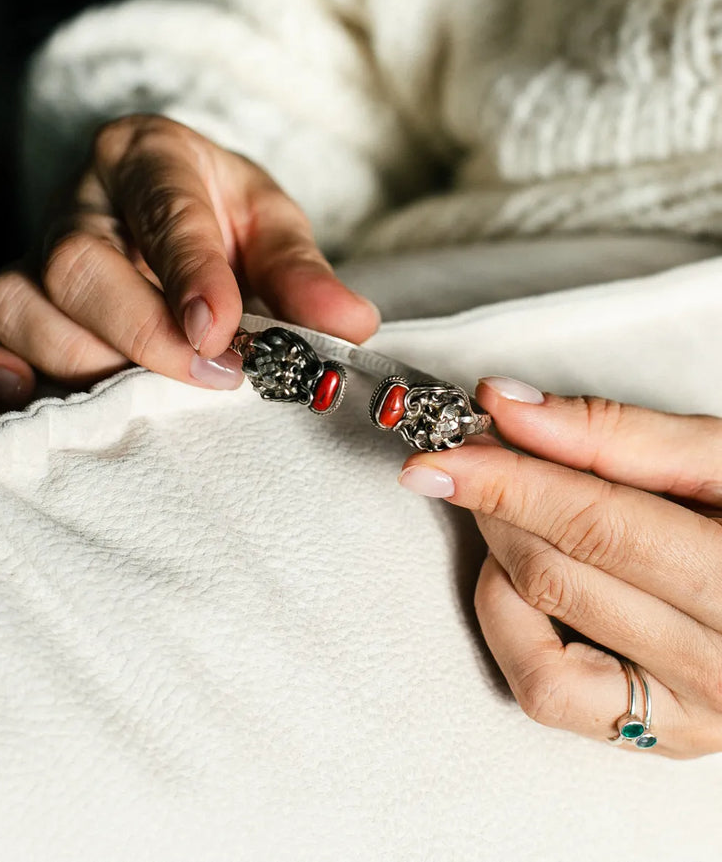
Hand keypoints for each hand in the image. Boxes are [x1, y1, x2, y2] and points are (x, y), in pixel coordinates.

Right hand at [0, 116, 379, 409]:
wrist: (165, 203)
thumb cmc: (220, 216)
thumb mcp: (271, 226)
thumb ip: (304, 274)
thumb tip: (351, 326)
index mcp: (151, 158)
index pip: (163, 209)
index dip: (189, 275)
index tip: (221, 332)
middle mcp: (81, 202)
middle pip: (76, 265)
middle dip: (139, 333)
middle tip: (208, 377)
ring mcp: (32, 248)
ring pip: (19, 305)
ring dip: (81, 362)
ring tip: (142, 394)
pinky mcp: (5, 292)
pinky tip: (27, 393)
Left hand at [399, 377, 721, 757]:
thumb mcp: (715, 459)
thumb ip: (612, 432)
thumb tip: (507, 408)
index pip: (593, 525)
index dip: (508, 481)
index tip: (449, 450)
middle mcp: (717, 664)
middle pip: (553, 576)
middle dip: (496, 508)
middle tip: (474, 462)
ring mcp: (683, 713)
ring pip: (537, 640)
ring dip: (501, 565)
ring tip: (520, 520)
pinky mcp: (646, 735)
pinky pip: (543, 691)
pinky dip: (511, 629)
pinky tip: (526, 585)